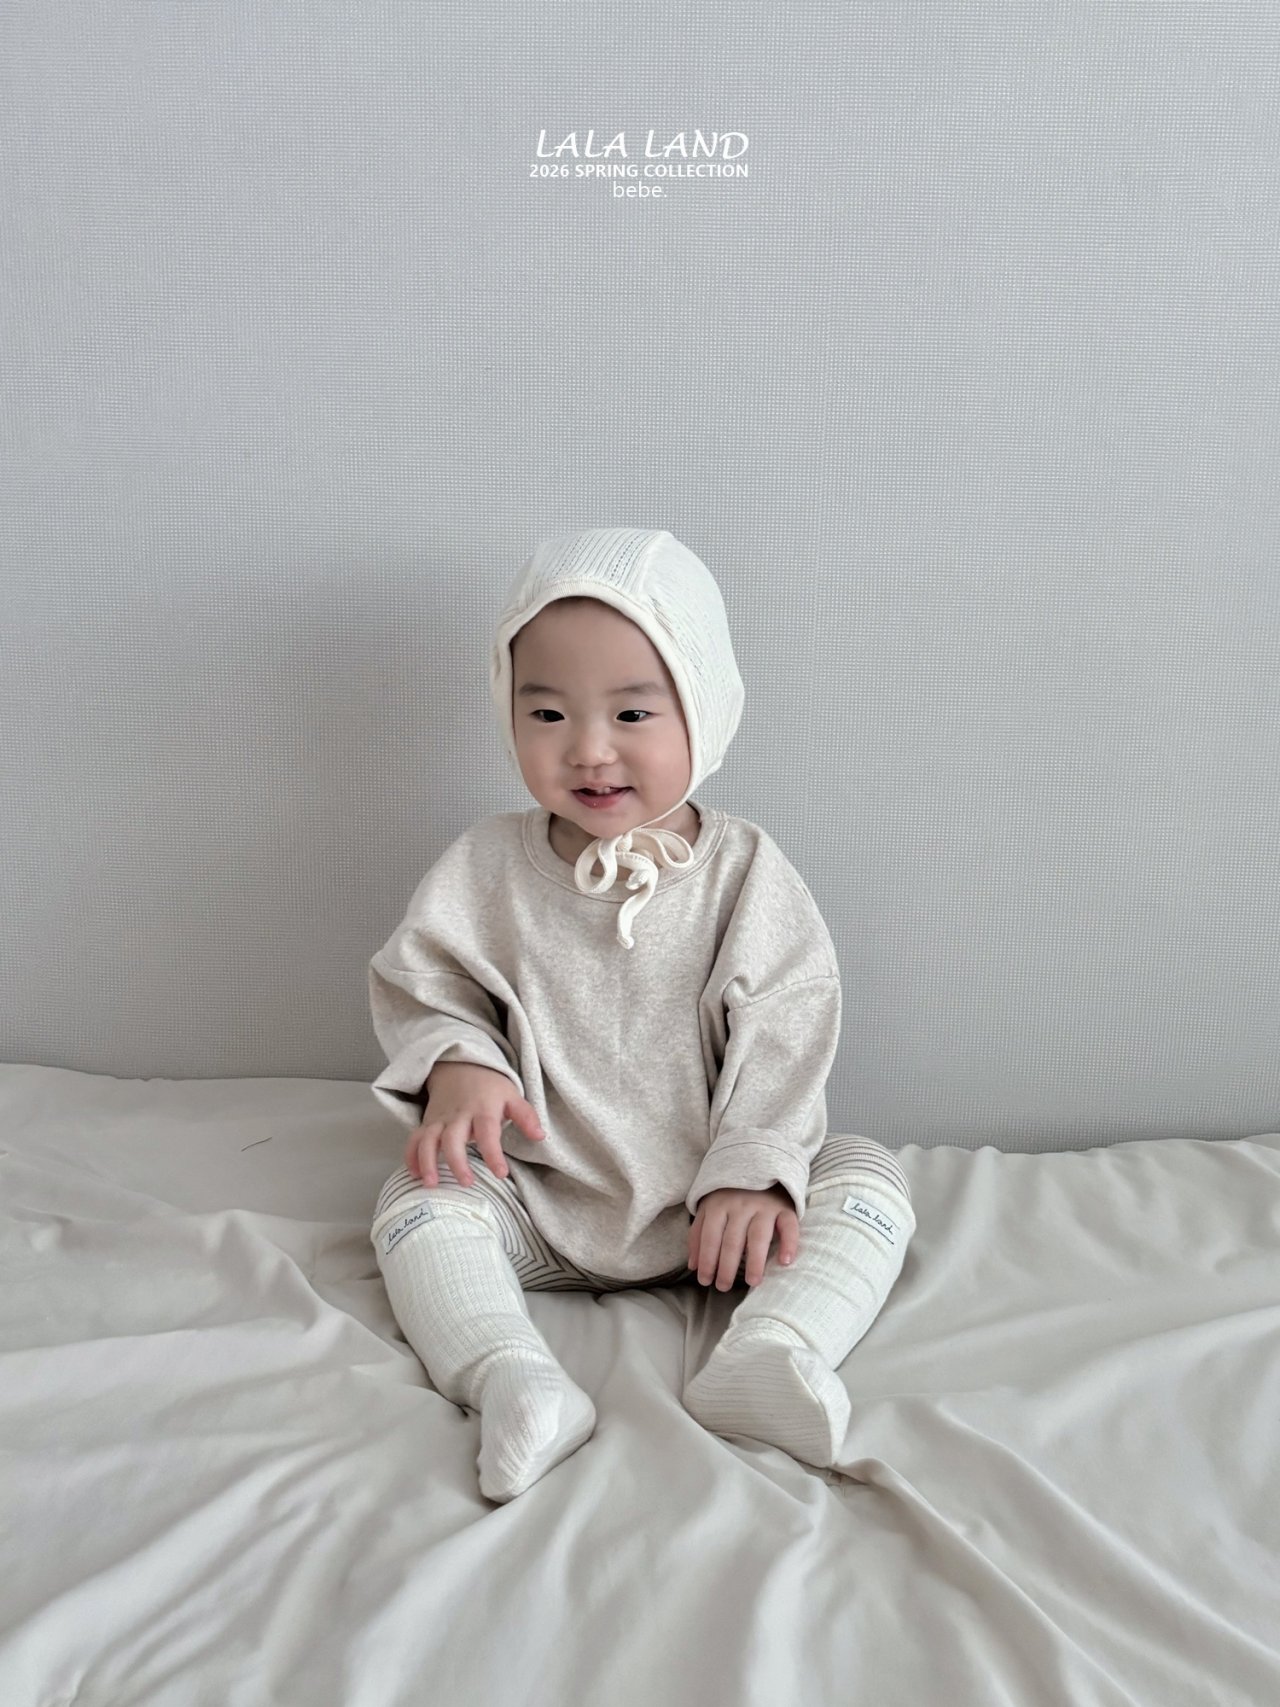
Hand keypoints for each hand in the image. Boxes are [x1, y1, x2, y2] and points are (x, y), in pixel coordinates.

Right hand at [405, 1062, 544, 1186]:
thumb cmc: (490, 1087)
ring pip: (428, 1139)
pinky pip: (414, 1139)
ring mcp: (440, 1119)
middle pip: (453, 1138)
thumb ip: (526, 1116)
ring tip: (431, 1184)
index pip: (488, 1132)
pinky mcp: (428, 1122)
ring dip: (427, 1161)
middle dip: (456, 1161)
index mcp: (483, 1109)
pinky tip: (415, 1174)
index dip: (493, 1153)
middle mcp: (459, 1115)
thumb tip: (540, 1137)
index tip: (500, 1173)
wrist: (461, 1065)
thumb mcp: (512, 1096)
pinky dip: (411, 1156)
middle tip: (467, 1182)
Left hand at [688, 1185, 798, 1289]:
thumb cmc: (730, 1195)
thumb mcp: (709, 1208)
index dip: (707, 1260)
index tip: (705, 1281)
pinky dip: (789, 1243)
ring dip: (755, 1261)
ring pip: (758, 1236)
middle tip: (723, 1287)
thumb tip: (693, 1266)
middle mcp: (741, 1205)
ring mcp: (764, 1206)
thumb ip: (698, 1234)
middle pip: (732, 1240)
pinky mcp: (785, 1208)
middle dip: (726, 1267)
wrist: (759, 1164)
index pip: (710, 1237)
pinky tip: (785, 1262)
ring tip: (753, 1282)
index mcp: (718, 1205)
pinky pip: (789, 1226)